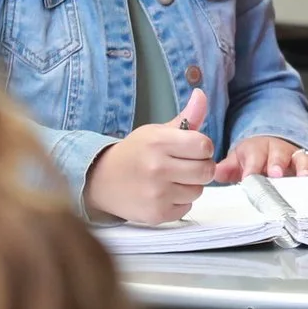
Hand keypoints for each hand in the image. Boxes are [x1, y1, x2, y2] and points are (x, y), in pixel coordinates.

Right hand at [84, 88, 215, 223]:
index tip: (193, 149)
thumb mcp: (156, 132)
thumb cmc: (134, 153)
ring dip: (190, 185)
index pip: (204, 145)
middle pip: (206, 171)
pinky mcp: (157, 214)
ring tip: (172, 180)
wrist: (101, 180)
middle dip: (201, 167)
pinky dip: (180, 202)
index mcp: (159, 142)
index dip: (203, 148)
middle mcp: (158, 167)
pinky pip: (187, 207)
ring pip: (198, 191)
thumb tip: (202, 94)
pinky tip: (165, 193)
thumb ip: (186, 118)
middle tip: (186, 166)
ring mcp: (157, 193)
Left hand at [215, 134, 307, 182]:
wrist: (271, 145)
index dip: (251, 166)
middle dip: (277, 164)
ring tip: (305, 177)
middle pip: (279, 155)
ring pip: (302, 159)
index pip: (254, 155)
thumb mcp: (238, 159)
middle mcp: (279, 151)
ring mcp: (297, 158)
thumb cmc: (254, 157)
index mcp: (258, 149)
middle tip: (275, 174)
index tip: (248, 177)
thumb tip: (216, 172)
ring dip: (304, 168)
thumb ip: (228, 167)